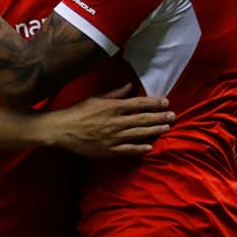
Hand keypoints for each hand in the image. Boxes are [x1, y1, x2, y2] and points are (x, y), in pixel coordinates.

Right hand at [43, 85, 174, 155]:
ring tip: (167, 128)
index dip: (154, 103)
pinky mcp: (109, 150)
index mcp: (113, 107)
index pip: (139, 104)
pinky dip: (139, 148)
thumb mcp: (96, 98)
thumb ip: (115, 93)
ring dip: (154, 131)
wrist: (63, 130)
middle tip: (173, 116)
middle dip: (160, 117)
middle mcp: (116, 122)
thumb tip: (130, 86)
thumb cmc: (78, 111)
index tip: (166, 102)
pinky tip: (150, 147)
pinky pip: (128, 150)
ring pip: (139, 134)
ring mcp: (114, 137)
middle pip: (143, 119)